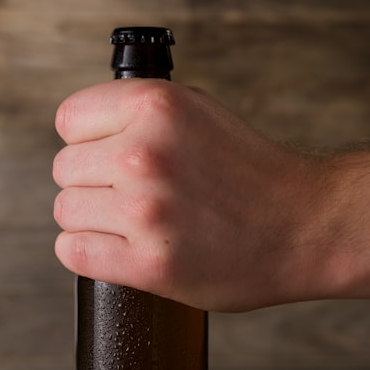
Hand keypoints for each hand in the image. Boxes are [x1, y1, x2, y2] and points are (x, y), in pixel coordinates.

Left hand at [52, 79, 330, 311]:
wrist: (305, 227)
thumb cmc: (250, 174)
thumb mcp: (197, 112)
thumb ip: (140, 115)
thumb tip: (81, 134)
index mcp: (157, 105)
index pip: (69, 121)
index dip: (89, 141)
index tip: (114, 156)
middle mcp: (146, 153)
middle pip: (64, 170)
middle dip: (93, 184)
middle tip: (136, 197)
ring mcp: (145, 210)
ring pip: (66, 213)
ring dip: (93, 222)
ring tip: (138, 225)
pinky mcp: (150, 263)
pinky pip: (74, 252)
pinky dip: (91, 254)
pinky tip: (123, 251)